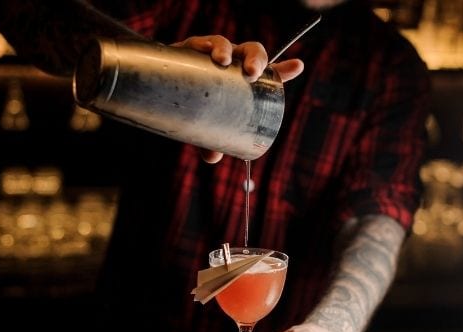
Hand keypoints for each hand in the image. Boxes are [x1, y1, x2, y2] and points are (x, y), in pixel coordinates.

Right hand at [171, 35, 303, 162]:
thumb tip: (211, 158)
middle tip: (251, 74)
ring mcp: (211, 55)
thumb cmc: (196, 111)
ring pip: (225, 44)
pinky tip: (205, 50)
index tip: (297, 66)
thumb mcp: (209, 128)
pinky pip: (198, 43)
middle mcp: (231, 63)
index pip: (268, 73)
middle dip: (256, 59)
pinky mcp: (188, 52)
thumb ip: (213, 142)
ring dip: (226, 49)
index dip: (284, 69)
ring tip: (223, 60)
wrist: (165, 93)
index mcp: (243, 79)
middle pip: (251, 53)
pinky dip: (202, 45)